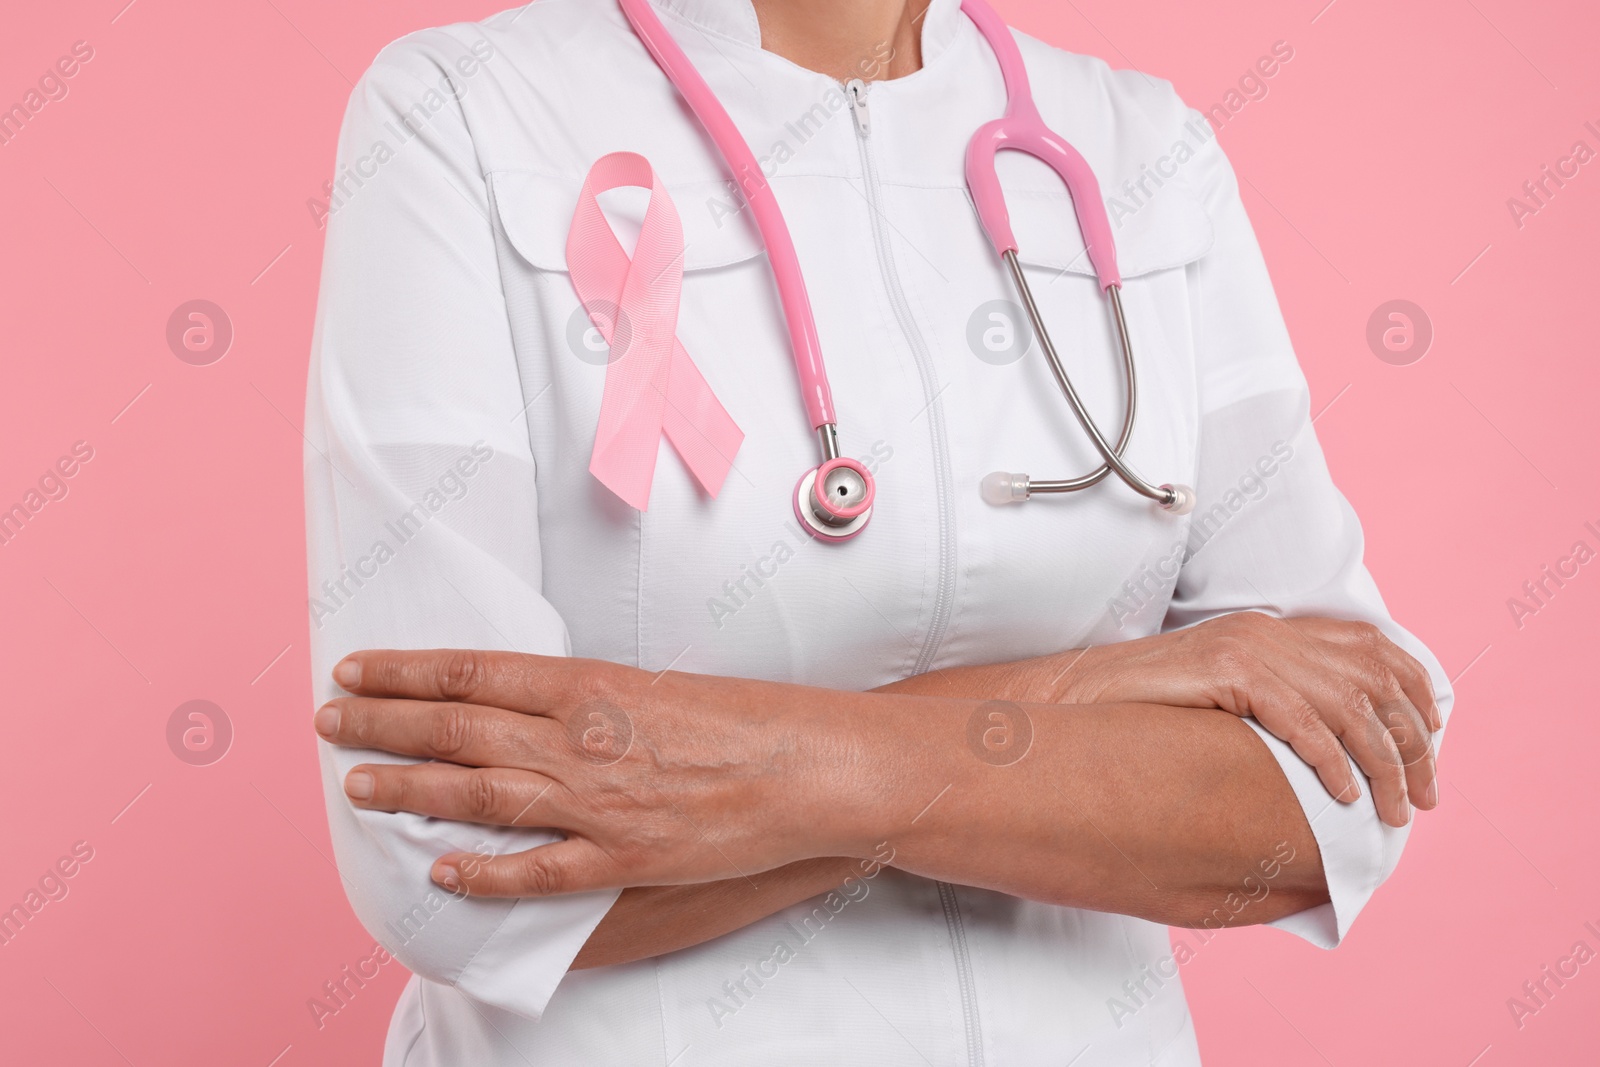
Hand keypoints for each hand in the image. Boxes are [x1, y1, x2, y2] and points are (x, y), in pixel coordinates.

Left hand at [313, 649, 856, 897]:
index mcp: (589, 684)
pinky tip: (441, 872)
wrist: (809, 765)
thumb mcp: (656, 684)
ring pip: (479, 794)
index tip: (356, 668)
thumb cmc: (743, 718)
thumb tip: (526, 706)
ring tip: (358, 785)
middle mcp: (580, 738)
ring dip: (410, 789)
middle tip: (329, 721)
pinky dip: (484, 873)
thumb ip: (586, 699)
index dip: (404, 672)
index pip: (472, 672)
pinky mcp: (623, 855)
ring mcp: (598, 801)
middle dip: (383, 724)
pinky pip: (537, 870)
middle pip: (457, 728)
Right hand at [1056, 613, 1438, 826]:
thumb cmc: (1144, 707)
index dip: (1413, 690)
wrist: (1081, 694)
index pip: (1371, 647)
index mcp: (1273, 630)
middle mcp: (1270, 632)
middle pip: (1375, 680)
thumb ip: (1271, 700)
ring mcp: (1251, 649)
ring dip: (1384, 765)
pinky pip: (1303, 720)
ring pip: (1350, 707)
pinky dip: (1333, 761)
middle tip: (1425, 795)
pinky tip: (1344, 795)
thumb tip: (1326, 744)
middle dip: (1412, 743)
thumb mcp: (1221, 694)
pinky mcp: (1231, 672)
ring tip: (1395, 810)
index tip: (1432, 738)